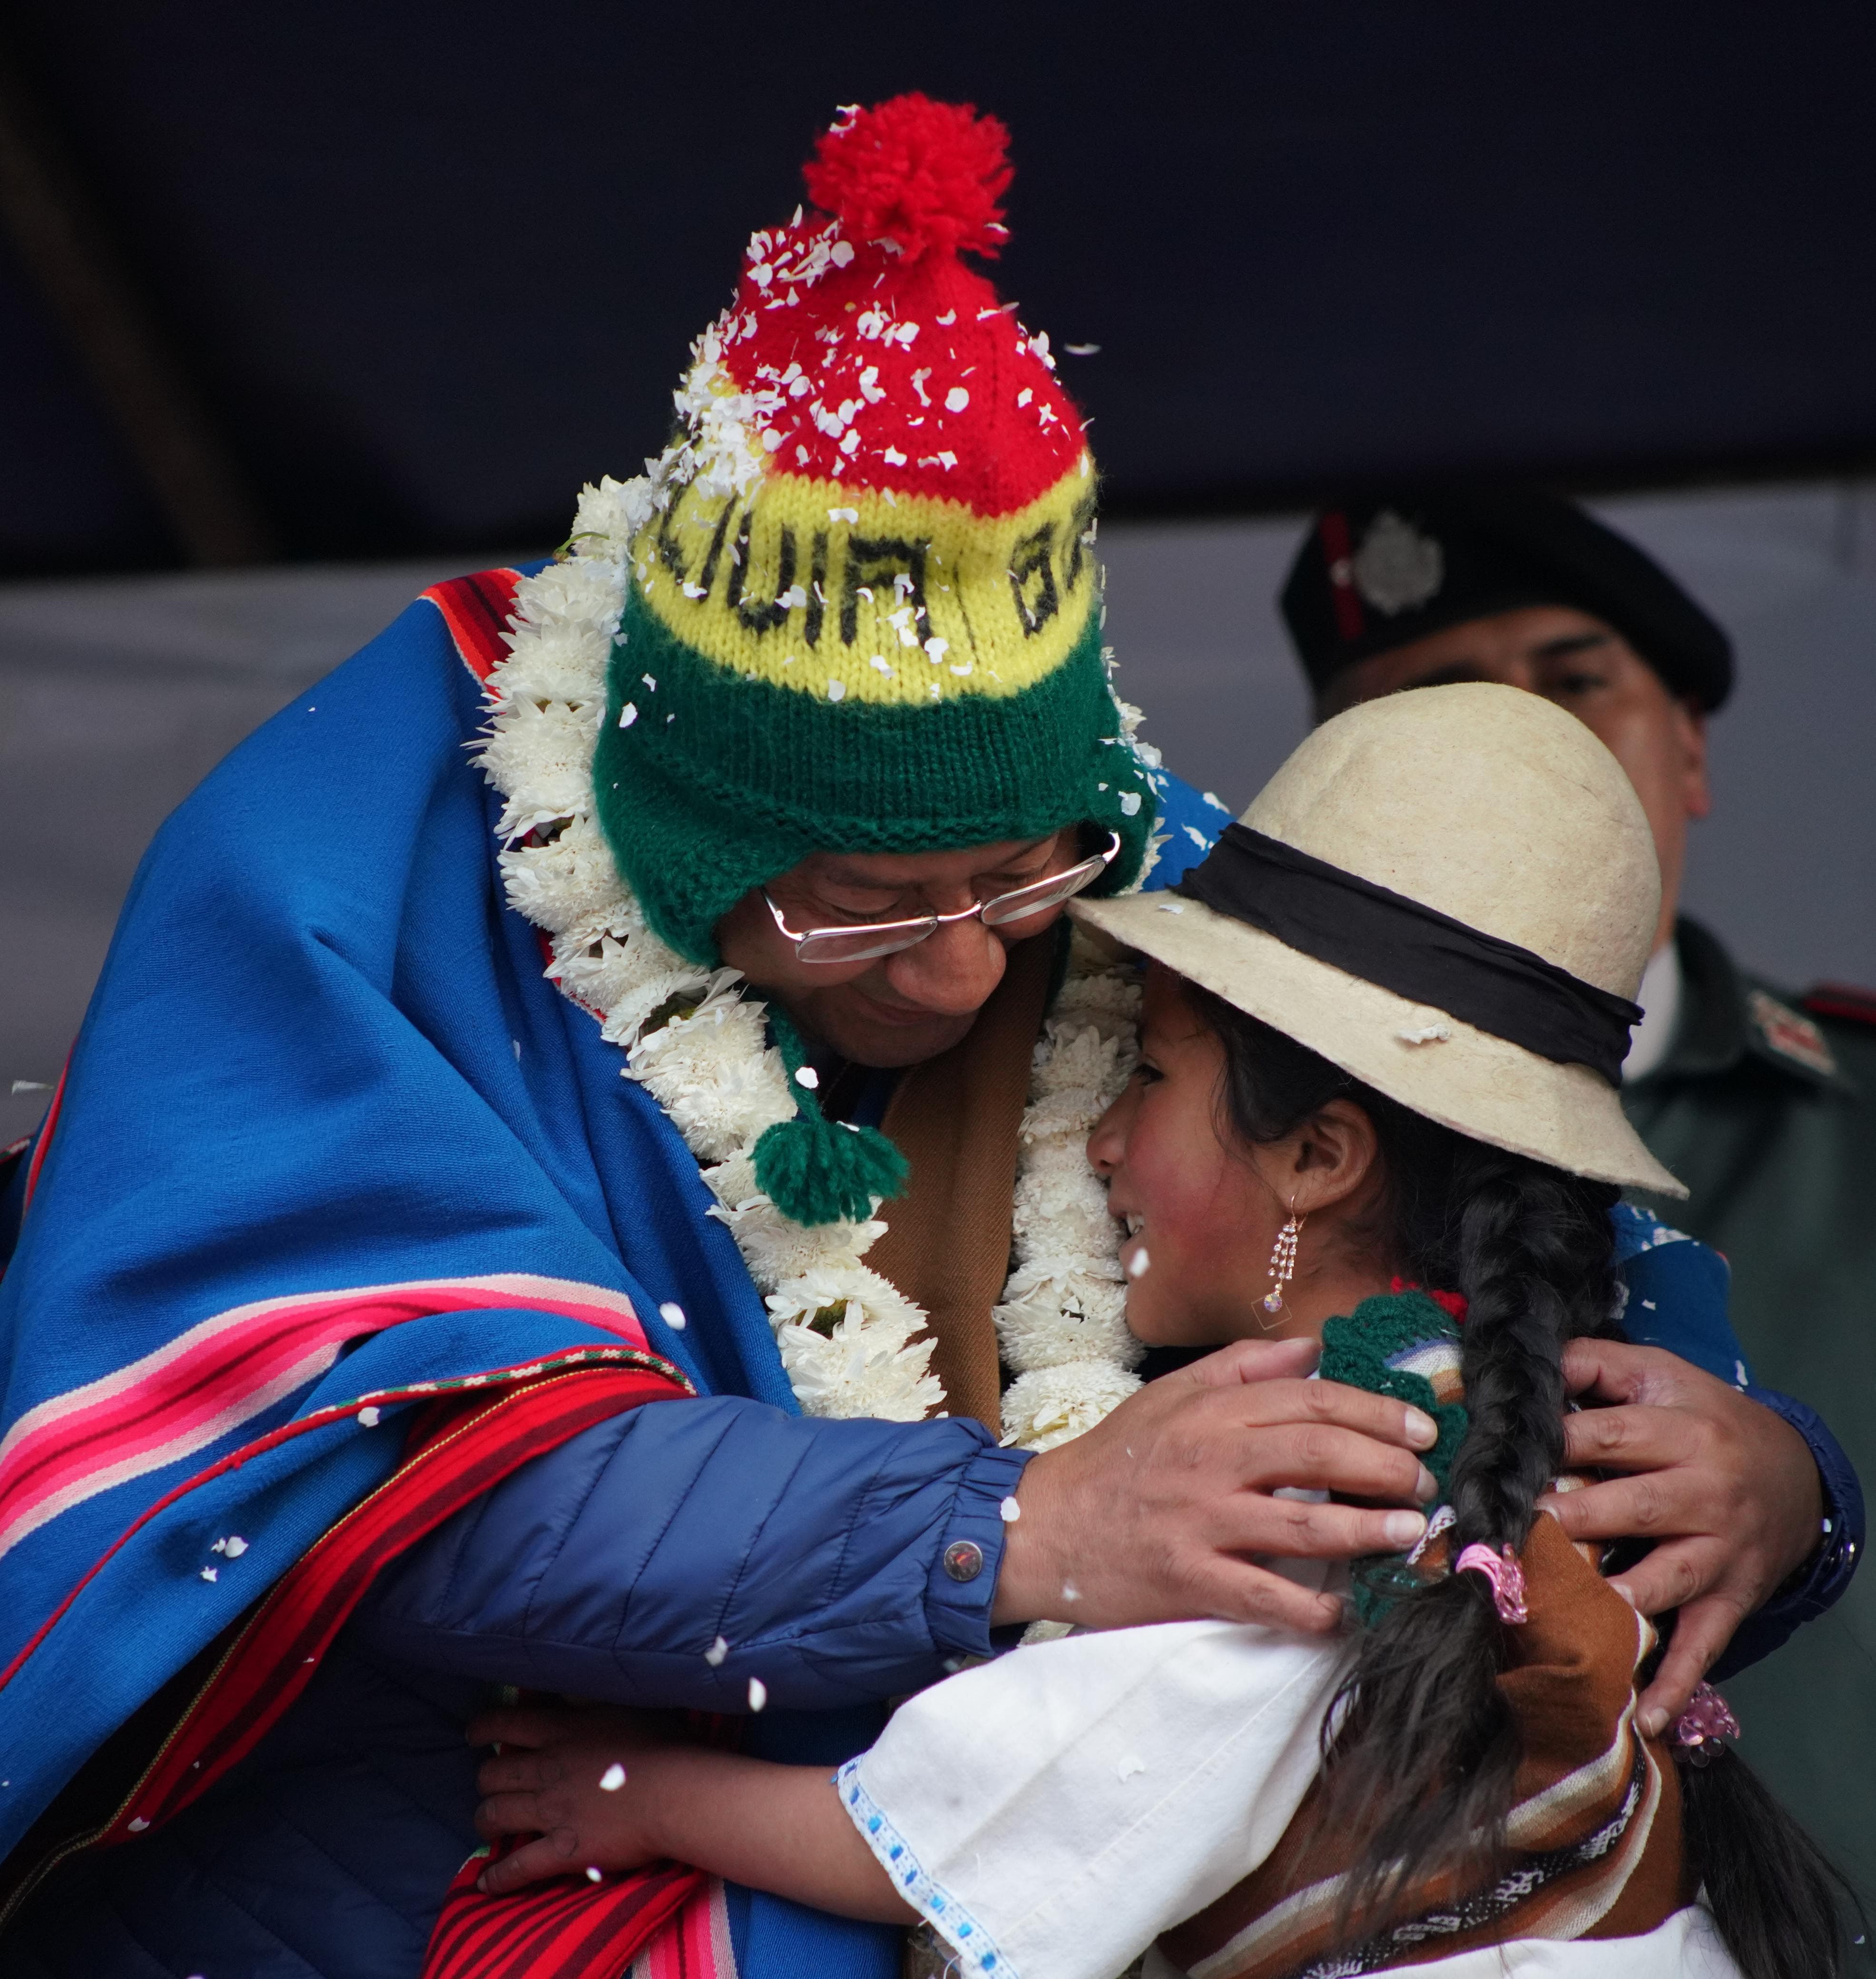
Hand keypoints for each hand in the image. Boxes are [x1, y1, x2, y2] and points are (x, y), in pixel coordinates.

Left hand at [468, 1702, 684, 1893]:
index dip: (482, 1729)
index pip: (505, 1725)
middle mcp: (547, 1770)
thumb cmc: (661, 1743)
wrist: (677, 1792)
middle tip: (491, 1785)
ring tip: (488, 1824)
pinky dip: (499, 1877)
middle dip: (485, 1780)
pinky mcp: (563, 1851)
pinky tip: (487, 1883)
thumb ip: (586, 1697)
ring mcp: (552, 1812)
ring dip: (485, 1820)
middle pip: (492, 1774)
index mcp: (560, 1731)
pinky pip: (518, 1867)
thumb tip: (563, 1691)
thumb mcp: (620, 1704)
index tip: (475, 1735)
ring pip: (495, 1815)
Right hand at [993, 1336, 1440, 1634]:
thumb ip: (1241, 1367)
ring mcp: (1202, 1524)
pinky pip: (1267, 1598)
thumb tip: (1311, 1347)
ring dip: (1371, 1532)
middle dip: (1388, 1466)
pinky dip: (1314, 1609)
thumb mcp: (1169, 1395)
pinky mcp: (1192, 1581)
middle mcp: (1211, 1461)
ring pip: (1306, 1527)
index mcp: (1210, 1412)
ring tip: (1411, 1533)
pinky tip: (1345, 1610)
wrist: (1043, 1528)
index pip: (1310, 1400)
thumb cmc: (1113, 1461)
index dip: (1375, 1412)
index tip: (1422, 1428)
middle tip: (1426, 1482)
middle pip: (1320, 1456)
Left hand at [1539, 1339, 1822, 1735]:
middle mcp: (1705, 1492)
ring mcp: (1719, 1552)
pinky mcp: (1731, 1599)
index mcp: (1682, 1431)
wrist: (1797, 1472)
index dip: (1551, 1447)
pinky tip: (1642, 1714)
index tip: (1499, 1466)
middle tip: (1513, 1536)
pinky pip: (1703, 1645)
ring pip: (1664, 1579)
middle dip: (1571, 1521)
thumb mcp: (1659, 1376)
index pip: (1606, 1436)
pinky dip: (1675, 1683)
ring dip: (1615, 1601)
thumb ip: (1592, 1364)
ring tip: (1561, 1616)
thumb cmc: (1704, 1419)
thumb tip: (1528, 1364)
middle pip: (1632, 1506)